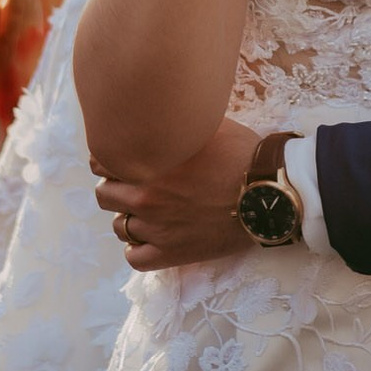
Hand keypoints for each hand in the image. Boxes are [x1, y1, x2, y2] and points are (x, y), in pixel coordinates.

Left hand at [95, 118, 261, 271]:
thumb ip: (173, 125)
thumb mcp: (206, 125)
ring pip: (118, 226)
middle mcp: (146, 196)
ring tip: (150, 211)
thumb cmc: (242, 154)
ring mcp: (156, 228)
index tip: (127, 160)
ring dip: (129, 217)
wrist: (269, 193)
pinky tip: (153, 237)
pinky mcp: (170, 254)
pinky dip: (139, 247)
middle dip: (117, 187)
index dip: (112, 159)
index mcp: (150, 162)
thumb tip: (157, 113)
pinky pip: (134, 257)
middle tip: (139, 185)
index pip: (101, 162)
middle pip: (104, 195)